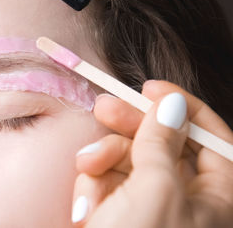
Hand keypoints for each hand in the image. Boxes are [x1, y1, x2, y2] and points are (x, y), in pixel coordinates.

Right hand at [72, 80, 232, 227]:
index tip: (151, 89)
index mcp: (217, 199)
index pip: (212, 140)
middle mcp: (186, 201)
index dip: (184, 108)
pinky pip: (108, 183)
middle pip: (161, 145)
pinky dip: (93, 188)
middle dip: (128, 128)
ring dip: (101, 160)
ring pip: (127, 162)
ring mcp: (150, 207)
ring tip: (87, 168)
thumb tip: (171, 105)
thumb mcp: (154, 190)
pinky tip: (87, 209)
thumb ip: (161, 144)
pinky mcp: (120, 215)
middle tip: (104, 108)